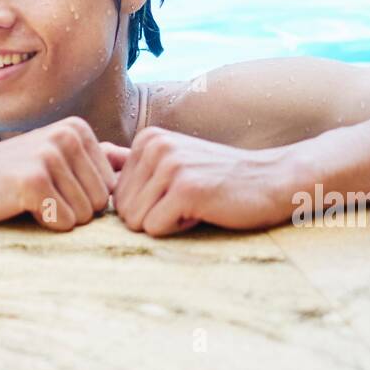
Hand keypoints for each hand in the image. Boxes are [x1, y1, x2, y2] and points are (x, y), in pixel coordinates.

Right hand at [0, 116, 121, 231]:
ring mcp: (49, 155)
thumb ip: (98, 157)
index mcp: (78, 129)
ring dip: (57, 216)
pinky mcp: (32, 180)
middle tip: (40, 194)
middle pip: (100, 203)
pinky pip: (63, 223)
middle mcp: (67, 136)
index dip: (82, 197)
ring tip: (31, 198)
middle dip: (72, 209)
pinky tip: (22, 205)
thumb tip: (140, 161)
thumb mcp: (57, 157)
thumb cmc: (12, 174)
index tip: (53, 185)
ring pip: (84, 216)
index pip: (110, 187)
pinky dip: (44, 223)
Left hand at [106, 127, 301, 235]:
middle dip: (153, 216)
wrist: (273, 179)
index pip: (115, 195)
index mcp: (147, 139)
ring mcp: (170, 165)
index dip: (148, 204)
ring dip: (167, 223)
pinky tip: (203, 211)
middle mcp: (154, 146)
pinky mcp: (187, 189)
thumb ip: (132, 160)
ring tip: (195, 204)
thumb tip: (95, 155)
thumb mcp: (173, 161)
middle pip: (122, 210)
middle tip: (188, 200)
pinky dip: (179, 229)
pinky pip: (155, 229)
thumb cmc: (220, 177)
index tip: (178, 190)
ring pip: (136, 222)